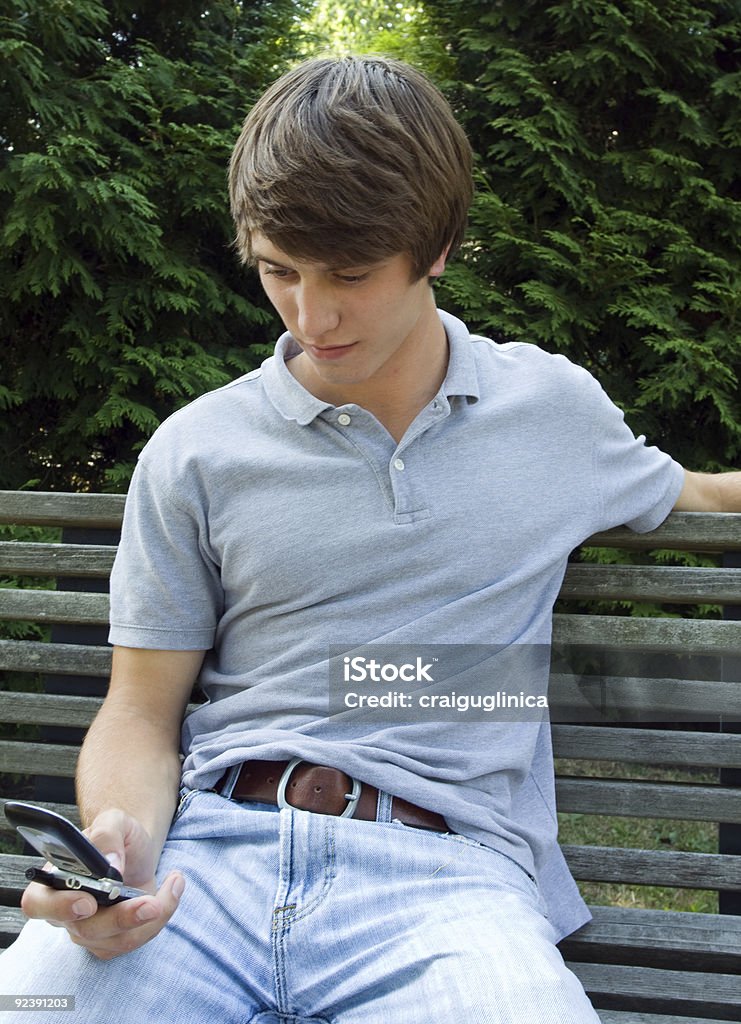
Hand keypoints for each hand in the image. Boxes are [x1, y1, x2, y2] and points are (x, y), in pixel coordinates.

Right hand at [20, 808, 184, 959]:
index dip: (59, 907)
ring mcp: (89, 931)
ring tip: (173, 883)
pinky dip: (162, 915)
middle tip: (149, 904)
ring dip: (150, 917)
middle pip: (84, 930)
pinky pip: (136, 938)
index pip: (38, 903)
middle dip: (120, 919)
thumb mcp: (114, 821)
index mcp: (53, 881)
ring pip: (116, 940)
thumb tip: (111, 864)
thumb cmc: (116, 837)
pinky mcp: (113, 940)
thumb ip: (108, 834)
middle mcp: (66, 912)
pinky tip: (172, 887)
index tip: (88, 902)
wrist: (135, 852)